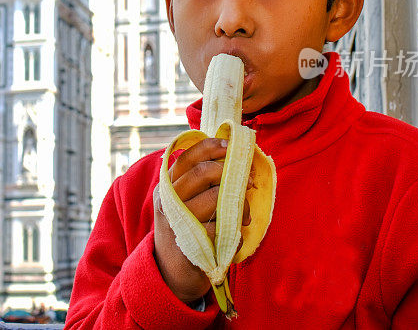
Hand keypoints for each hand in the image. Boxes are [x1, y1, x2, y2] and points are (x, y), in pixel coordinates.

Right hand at [153, 138, 252, 304]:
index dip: (211, 147)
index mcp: (168, 184)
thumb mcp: (185, 200)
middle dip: (230, 173)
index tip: (231, 147)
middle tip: (249, 182)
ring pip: (216, 197)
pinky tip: (238, 236)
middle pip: (202, 172)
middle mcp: (168, 199)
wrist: (172, 269)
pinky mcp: (191, 243)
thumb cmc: (187, 227)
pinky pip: (223, 228)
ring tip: (246, 215)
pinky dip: (236, 231)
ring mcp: (178, 221)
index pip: (188, 157)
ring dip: (240, 205)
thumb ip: (201, 180)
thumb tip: (235, 158)